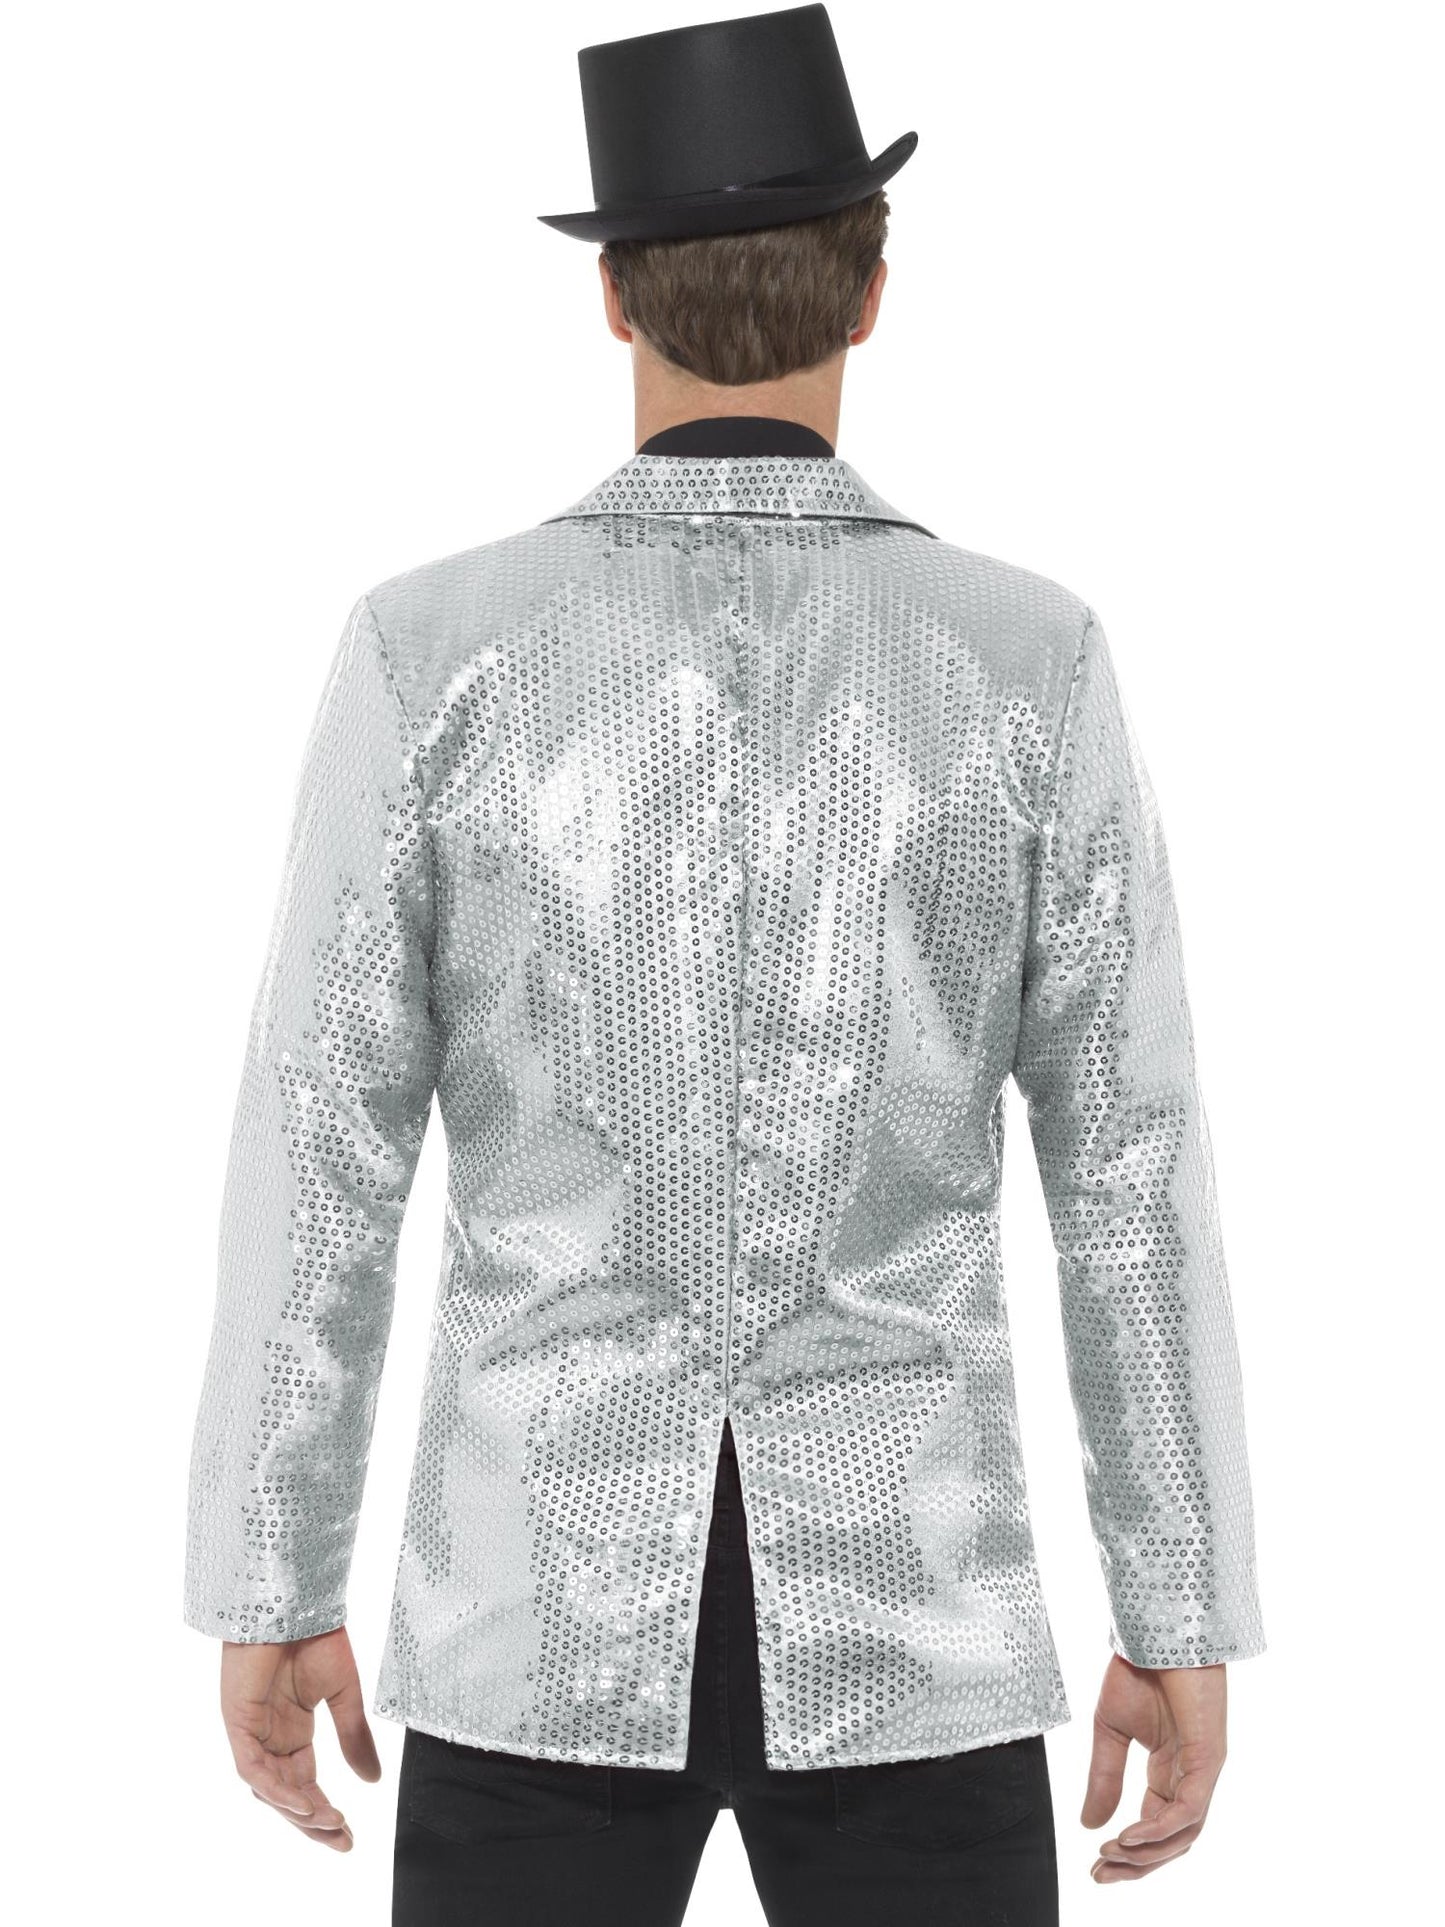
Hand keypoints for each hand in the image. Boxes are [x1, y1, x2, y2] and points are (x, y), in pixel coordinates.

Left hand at [218, 1624, 380, 1849]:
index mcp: (293, 1728)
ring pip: (268, 1788)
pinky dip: (275, 1789)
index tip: (349, 1834)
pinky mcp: (238, 1721)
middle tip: (342, 1841)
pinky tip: (302, 1802)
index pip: (305, 1782)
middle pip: (287, 1793)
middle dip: (312, 1821)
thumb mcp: (345, 1694)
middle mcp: (270, 1735)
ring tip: (329, 1822)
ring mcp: (251, 1730)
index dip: (324, 1810)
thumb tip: (372, 1781)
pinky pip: (253, 1768)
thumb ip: (354, 1737)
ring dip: (297, 1810)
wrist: (296, 1601)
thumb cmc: (317, 1636)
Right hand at [1081, 1654, 1227, 1882]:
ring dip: (1147, 1853)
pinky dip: (1160, 1828)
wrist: (1154, 1631)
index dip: (1127, 1853)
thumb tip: (1090, 1826)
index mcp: (1168, 1770)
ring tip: (1112, 1856)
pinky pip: (1188, 1809)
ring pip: (1183, 1833)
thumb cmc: (1138, 1670)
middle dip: (1136, 1865)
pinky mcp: (1209, 1759)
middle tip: (1100, 1876)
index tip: (1094, 1866)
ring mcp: (1203, 1770)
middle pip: (1171, 1840)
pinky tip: (1130, 1836)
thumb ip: (1104, 1777)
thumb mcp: (1109, 1730)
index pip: (1154, 1826)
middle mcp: (1190, 1777)